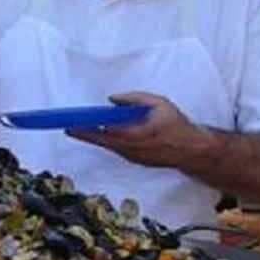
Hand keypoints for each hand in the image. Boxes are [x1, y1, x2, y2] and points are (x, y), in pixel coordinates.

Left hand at [64, 92, 217, 168]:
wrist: (191, 150)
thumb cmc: (176, 125)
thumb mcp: (159, 103)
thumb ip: (135, 99)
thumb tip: (113, 99)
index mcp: (134, 135)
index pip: (104, 131)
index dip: (85, 129)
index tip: (70, 125)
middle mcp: (130, 149)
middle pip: (101, 141)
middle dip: (84, 133)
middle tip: (68, 127)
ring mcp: (132, 157)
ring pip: (109, 146)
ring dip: (97, 136)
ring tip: (84, 127)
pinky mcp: (135, 160)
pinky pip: (117, 149)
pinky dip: (109, 140)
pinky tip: (105, 132)